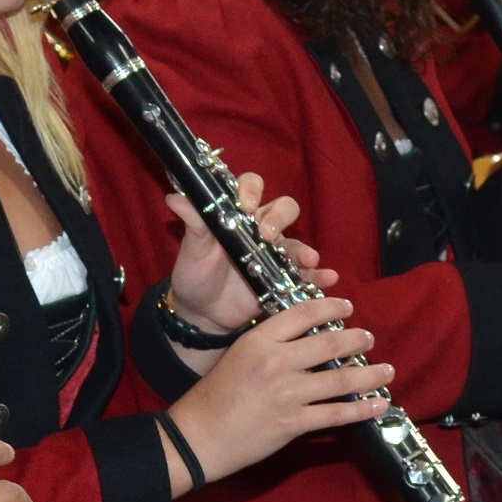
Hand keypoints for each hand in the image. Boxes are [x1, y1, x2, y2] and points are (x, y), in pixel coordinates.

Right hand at [161, 296, 395, 490]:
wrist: (199, 435)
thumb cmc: (213, 396)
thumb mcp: (238, 354)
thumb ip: (269, 344)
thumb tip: (304, 340)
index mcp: (260, 340)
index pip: (304, 314)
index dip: (331, 307)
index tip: (346, 307)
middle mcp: (277, 362)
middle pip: (330, 343)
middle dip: (357, 339)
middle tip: (369, 338)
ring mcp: (288, 393)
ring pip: (340, 379)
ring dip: (369, 374)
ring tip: (386, 370)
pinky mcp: (294, 422)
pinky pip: (336, 413)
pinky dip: (361, 409)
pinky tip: (378, 404)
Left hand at [166, 174, 331, 342]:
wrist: (201, 313)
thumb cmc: (195, 274)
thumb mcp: (193, 249)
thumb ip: (192, 223)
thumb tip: (175, 198)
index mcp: (238, 214)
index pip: (252, 187)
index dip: (252, 191)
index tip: (245, 205)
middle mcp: (261, 229)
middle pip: (283, 209)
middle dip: (279, 218)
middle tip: (268, 235)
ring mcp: (275, 255)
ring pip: (298, 242)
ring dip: (304, 249)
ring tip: (307, 260)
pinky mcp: (284, 279)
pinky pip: (307, 275)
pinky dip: (319, 276)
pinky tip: (327, 278)